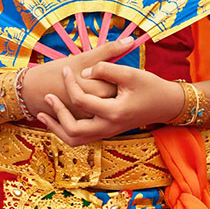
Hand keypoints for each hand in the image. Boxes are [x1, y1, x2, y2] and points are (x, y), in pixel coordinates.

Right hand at [21, 38, 135, 118]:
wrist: (32, 92)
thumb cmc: (55, 72)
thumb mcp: (81, 58)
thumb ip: (108, 50)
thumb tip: (131, 40)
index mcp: (98, 90)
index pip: (122, 83)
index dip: (121, 74)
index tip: (115, 68)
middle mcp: (97, 109)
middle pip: (118, 96)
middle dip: (115, 85)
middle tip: (108, 77)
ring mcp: (91, 120)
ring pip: (109, 107)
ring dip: (108, 98)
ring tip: (99, 87)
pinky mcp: (84, 125)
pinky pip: (99, 116)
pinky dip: (100, 106)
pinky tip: (94, 97)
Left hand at [37, 62, 184, 145]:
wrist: (166, 104)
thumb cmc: (150, 86)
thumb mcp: (130, 72)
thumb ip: (105, 69)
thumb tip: (83, 73)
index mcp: (114, 112)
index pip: (81, 100)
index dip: (69, 83)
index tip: (65, 69)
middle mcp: (109, 127)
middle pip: (73, 130)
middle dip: (57, 114)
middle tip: (47, 97)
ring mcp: (108, 132)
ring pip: (75, 140)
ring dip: (57, 128)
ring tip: (43, 115)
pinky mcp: (107, 132)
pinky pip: (82, 138)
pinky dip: (67, 130)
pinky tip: (59, 118)